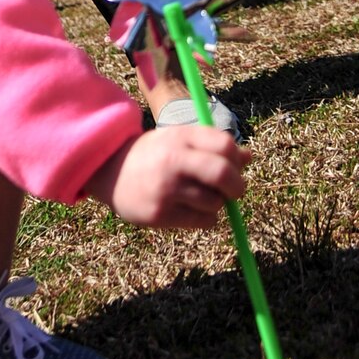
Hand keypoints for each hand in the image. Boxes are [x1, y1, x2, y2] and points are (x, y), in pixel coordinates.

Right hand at [88, 126, 249, 229]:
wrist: (109, 172)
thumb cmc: (153, 154)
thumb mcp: (179, 140)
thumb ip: (212, 146)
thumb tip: (249, 157)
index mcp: (180, 136)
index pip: (225, 145)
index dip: (237, 158)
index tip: (236, 167)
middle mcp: (173, 160)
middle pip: (222, 173)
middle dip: (237, 186)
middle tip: (236, 191)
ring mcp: (166, 188)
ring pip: (215, 202)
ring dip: (218, 204)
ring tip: (203, 199)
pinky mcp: (160, 214)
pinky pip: (202, 221)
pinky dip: (206, 219)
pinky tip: (193, 211)